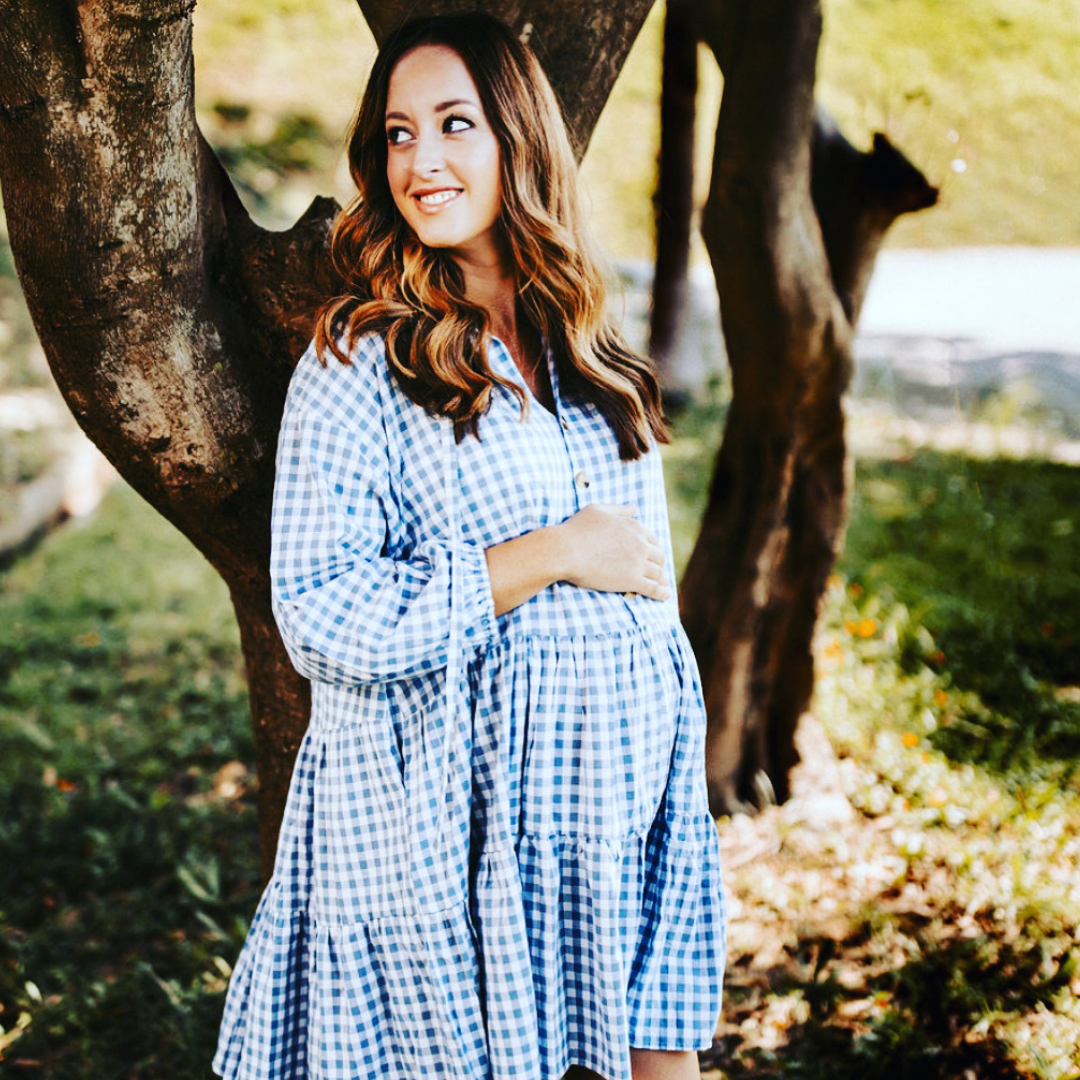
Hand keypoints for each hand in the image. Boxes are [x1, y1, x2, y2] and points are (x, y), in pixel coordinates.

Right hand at [555, 504, 670, 600]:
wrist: (566, 551)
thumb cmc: (577, 529)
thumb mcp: (598, 510)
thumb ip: (619, 510)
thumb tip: (634, 508)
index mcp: (634, 527)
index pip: (652, 539)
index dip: (653, 548)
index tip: (651, 555)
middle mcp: (640, 544)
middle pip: (658, 556)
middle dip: (659, 564)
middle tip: (657, 571)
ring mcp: (638, 563)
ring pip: (658, 573)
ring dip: (662, 579)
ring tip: (663, 585)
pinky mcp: (632, 580)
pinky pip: (653, 588)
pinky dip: (662, 593)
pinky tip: (665, 596)